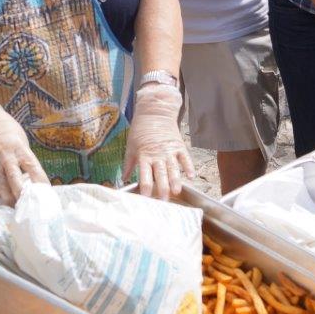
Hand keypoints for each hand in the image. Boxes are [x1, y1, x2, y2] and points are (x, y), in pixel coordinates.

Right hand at [0, 92, 48, 204]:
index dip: (40, 181)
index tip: (45, 193)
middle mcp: (6, 154)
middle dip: (20, 193)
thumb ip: (24, 160)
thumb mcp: (21, 142)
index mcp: (20, 148)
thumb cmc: (8, 133)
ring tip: (12, 206)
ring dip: (6, 196)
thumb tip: (30, 182)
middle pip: (14, 177)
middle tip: (26, 206)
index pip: (33, 167)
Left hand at [124, 84, 193, 199]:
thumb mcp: (130, 146)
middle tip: (164, 201)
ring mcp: (169, 150)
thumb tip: (123, 179)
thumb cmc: (141, 130)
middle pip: (160, 174)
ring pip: (173, 168)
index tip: (146, 198)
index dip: (146, 188)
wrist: (155, 112)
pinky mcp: (179, 145)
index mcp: (144, 156)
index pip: (144, 175)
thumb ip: (128, 163)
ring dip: (175, 181)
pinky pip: (185, 158)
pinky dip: (189, 167)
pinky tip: (191, 176)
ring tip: (177, 191)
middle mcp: (157, 155)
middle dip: (162, 188)